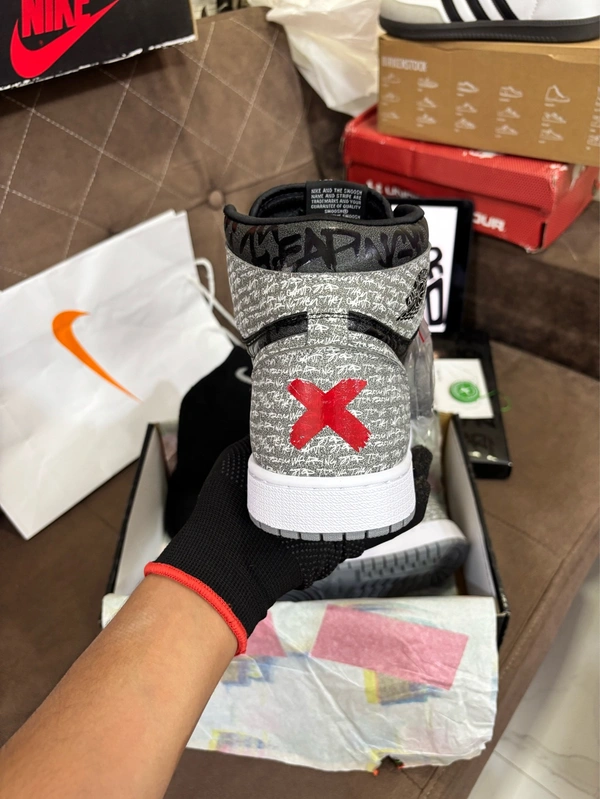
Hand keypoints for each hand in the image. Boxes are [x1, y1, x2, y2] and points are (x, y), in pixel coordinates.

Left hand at [145, 438, 430, 653]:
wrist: (223, 557)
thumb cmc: (226, 506)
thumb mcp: (241, 458)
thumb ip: (265, 438)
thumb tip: (285, 409)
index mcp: (296, 480)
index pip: (333, 455)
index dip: (354, 436)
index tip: (371, 413)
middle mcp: (318, 500)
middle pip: (361, 475)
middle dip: (386, 457)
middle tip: (404, 436)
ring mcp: (333, 522)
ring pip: (378, 498)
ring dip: (403, 480)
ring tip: (421, 459)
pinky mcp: (342, 542)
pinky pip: (380, 528)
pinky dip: (405, 512)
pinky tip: (420, 490)